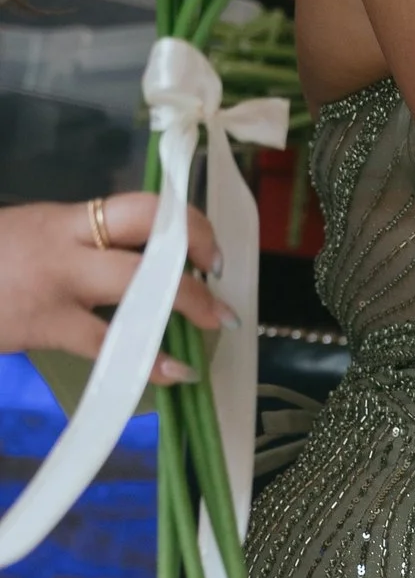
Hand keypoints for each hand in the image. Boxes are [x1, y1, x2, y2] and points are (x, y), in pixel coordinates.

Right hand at [0, 193, 228, 379]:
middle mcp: (67, 242)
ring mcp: (58, 283)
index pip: (139, 206)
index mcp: (66, 218)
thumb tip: (139, 261)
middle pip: (149, 233)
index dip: (184, 221)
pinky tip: (173, 371)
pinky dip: (147, 359)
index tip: (206, 244)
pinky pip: (108, 342)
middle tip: (220, 276)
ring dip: (186, 303)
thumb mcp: (31, 237)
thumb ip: (78, 244)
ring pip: (137, 284)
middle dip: (195, 251)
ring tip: (216, 322)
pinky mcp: (44, 324)